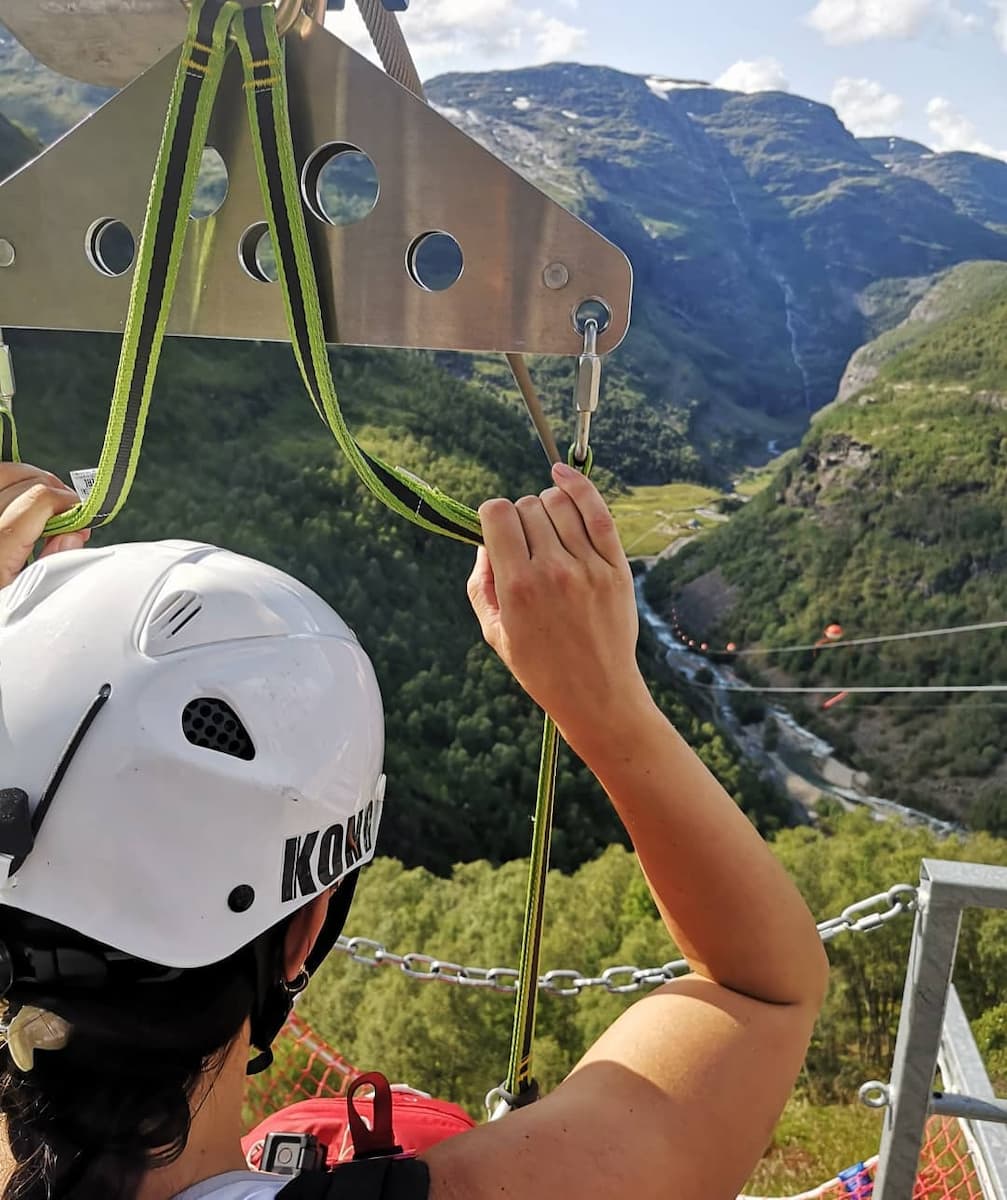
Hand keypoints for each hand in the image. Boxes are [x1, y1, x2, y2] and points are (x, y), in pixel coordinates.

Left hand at [0, 463, 90, 588]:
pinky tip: (18, 498)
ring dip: (28, 478)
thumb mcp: (26, 598)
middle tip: (67, 508)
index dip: (66, 501)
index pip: (38, 500)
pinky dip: (7, 483)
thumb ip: (53, 563)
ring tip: (44, 497)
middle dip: (52, 488)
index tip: (81, 513)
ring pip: (2, 473)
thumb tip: (74, 534)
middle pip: (21, 481)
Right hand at [467, 463, 650, 743]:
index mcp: (517, 586)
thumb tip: (486, 542)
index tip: (498, 531)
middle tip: (526, 544)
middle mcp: (552, 570)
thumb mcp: (495, 632)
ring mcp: (588, 566)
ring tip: (548, 527)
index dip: (492, 516)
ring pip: (558, 503)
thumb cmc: (541, 668)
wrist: (597, 694)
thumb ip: (482, 584)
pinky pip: (597, 510)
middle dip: (519, 516)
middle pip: (526, 506)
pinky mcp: (616, 566)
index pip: (496, 514)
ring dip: (546, 505)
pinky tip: (561, 474)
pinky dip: (578, 485)